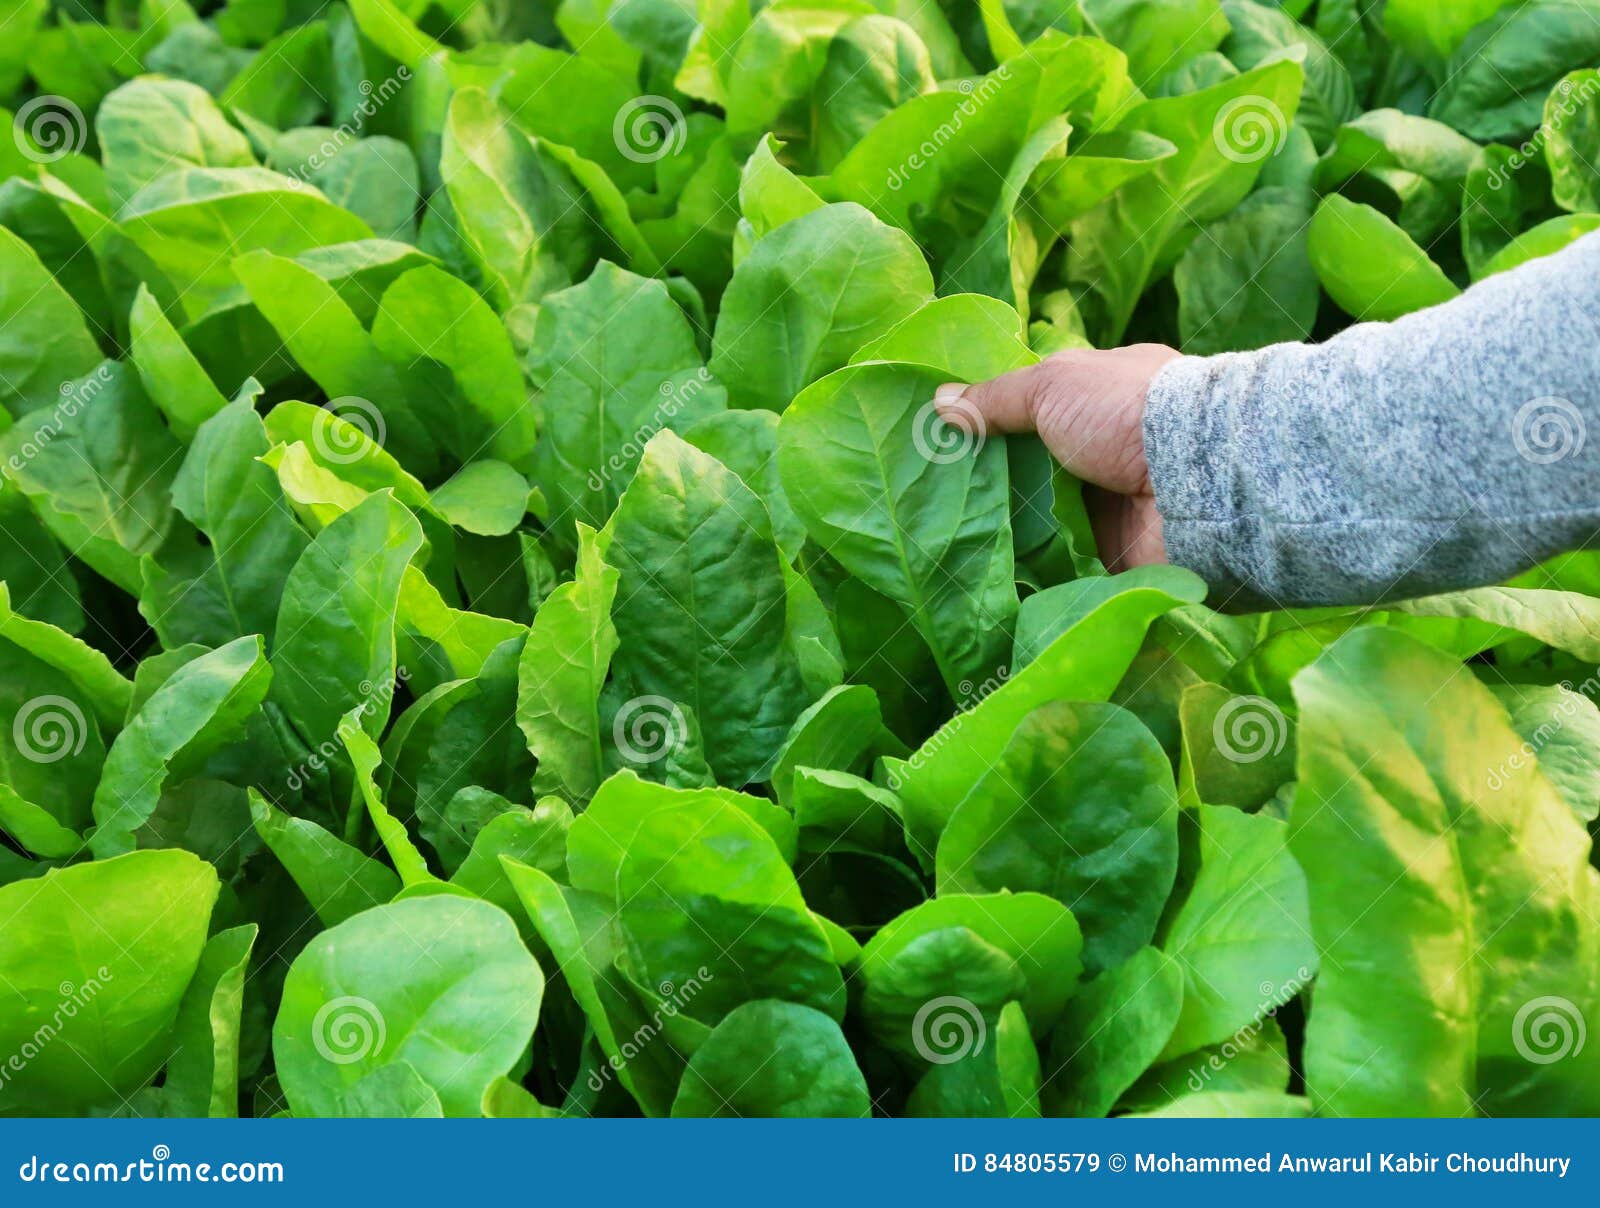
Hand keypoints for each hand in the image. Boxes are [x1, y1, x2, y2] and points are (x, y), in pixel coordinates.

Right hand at [934, 343, 1179, 572]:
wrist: (1193, 479)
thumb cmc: (1124, 412)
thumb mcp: (1051, 385)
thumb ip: (996, 398)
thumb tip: (940, 402)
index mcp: (1107, 396)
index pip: (1043, 407)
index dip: (999, 421)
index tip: (950, 442)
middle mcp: (1113, 449)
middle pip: (1040, 467)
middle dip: (997, 483)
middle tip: (939, 500)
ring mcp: (1116, 502)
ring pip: (1049, 518)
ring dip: (1011, 531)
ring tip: (950, 543)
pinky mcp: (1116, 551)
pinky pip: (1066, 564)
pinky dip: (1035, 570)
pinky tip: (989, 576)